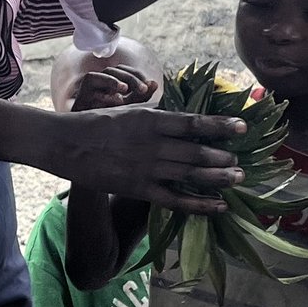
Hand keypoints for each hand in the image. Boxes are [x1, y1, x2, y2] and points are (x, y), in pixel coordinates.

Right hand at [46, 104, 243, 213]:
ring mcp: (146, 169)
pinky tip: (218, 206)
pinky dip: (199, 204)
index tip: (242, 128)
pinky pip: (174, 199)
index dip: (220, 126)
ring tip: (237, 178)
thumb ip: (151, 109)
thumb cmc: (95, 122)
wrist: (65, 144)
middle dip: (223, 157)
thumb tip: (170, 101)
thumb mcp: (126, 109)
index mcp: (151, 120)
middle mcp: (153, 144)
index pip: (193, 123)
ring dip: (218, 178)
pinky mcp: (138, 189)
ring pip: (190, 175)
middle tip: (241, 161)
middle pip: (196, 152)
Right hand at [69, 64, 158, 113]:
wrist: (88, 129)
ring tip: (125, 89)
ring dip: (113, 81)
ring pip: (101, 76)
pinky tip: (114, 100)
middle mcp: (101, 79)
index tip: (149, 85)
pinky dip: (103, 95)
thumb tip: (155, 83)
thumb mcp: (129, 104)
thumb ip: (141, 95)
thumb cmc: (109, 113)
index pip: (126, 70)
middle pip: (115, 71)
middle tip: (143, 89)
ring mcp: (90, 87)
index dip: (138, 75)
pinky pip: (91, 92)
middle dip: (130, 79)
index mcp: (113, 78)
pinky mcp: (82, 96)